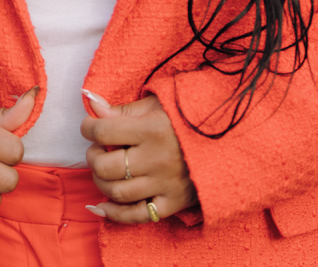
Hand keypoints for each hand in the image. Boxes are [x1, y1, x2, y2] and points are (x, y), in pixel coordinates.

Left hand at [79, 89, 197, 223]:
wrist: (230, 140)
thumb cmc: (188, 118)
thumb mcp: (158, 104)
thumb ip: (123, 108)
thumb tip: (90, 102)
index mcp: (152, 130)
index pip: (103, 131)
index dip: (88, 127)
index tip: (89, 126)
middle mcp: (157, 159)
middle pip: (106, 166)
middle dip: (93, 157)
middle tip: (98, 149)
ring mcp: (166, 184)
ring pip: (117, 192)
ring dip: (101, 182)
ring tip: (105, 170)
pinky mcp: (174, 203)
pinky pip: (138, 215)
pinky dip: (115, 214)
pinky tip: (101, 205)